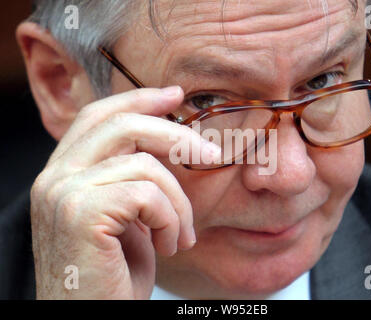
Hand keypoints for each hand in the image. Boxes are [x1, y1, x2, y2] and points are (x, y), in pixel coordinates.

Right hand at [30, 87, 217, 298]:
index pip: (99, 117)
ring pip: (147, 166)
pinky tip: (169, 246)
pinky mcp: (82, 213)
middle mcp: (55, 178)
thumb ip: (133, 178)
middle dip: (176, 134)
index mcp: (65, 174)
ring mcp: (63, 193)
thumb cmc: (115, 274)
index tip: (175, 95)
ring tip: (181, 236)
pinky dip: (171, 219)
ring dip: (179, 204)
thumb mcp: (128, 217)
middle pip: (123, 125)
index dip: (139, 100)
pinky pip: (148, 194)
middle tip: (210, 155)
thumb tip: (168, 143)